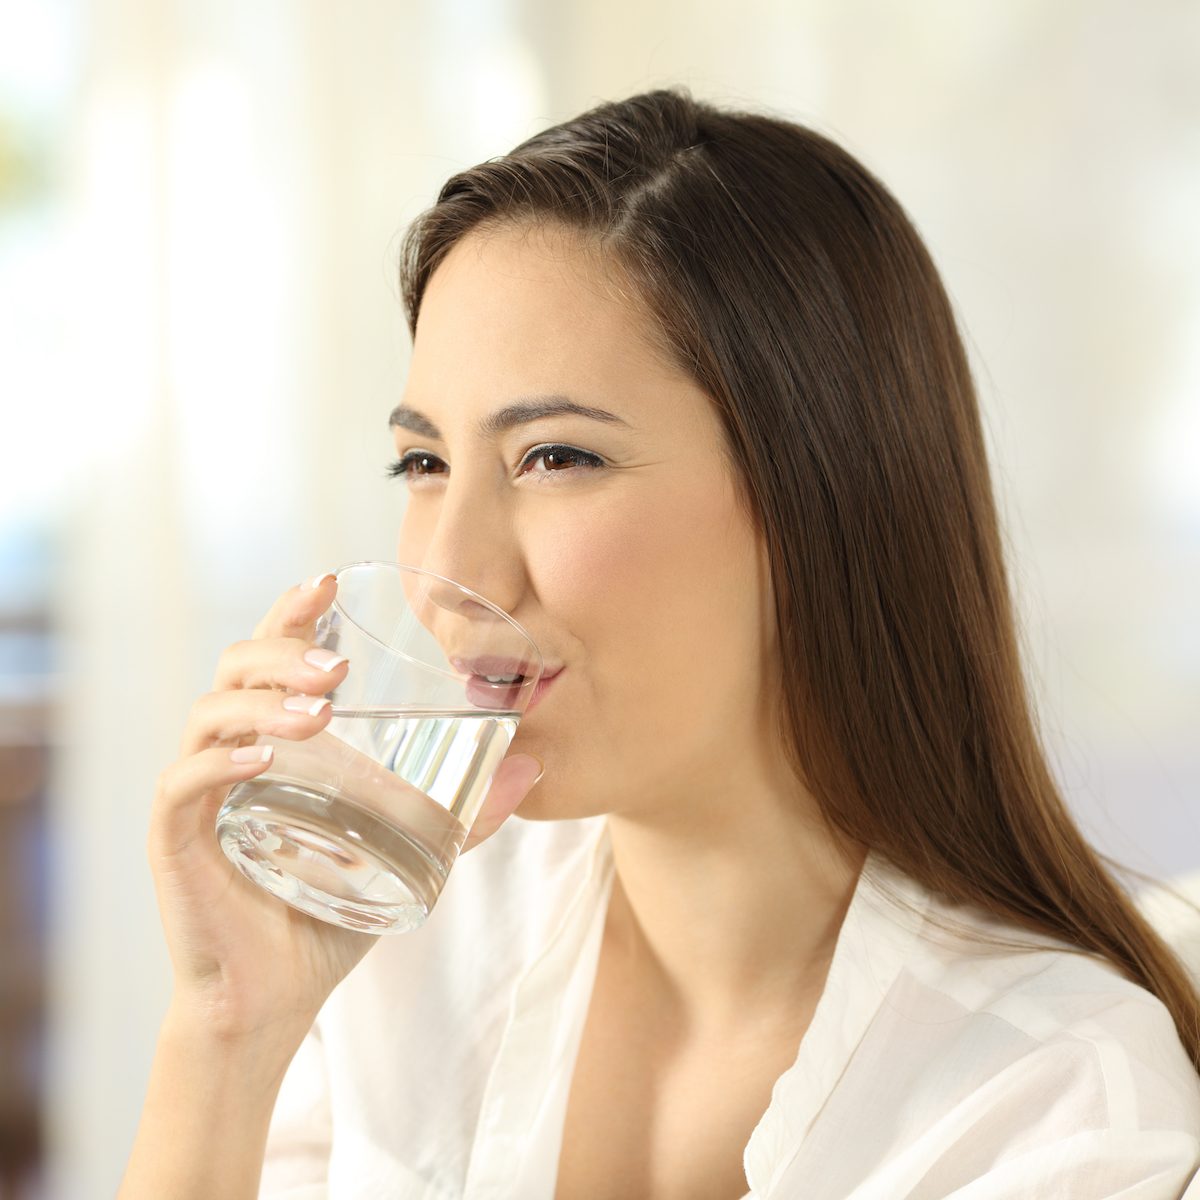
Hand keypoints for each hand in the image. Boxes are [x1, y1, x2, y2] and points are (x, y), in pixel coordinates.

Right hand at [147, 573, 543, 1045]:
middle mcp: (228, 752)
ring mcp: (198, 792)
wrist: (275, 995)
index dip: (291, 612)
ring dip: (262, 703)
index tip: (328, 582)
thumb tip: (534, 764)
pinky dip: (222, 762)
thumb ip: (464, 811)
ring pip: (208, 714)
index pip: (271, 657)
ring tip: (319, 714)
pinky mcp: (175, 838)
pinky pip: (185, 783)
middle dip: (281, 652)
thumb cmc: (331, 911)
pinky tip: (265, 761)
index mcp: (274, 740)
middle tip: (333, 668)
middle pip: (234, 668)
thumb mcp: (409, 850)